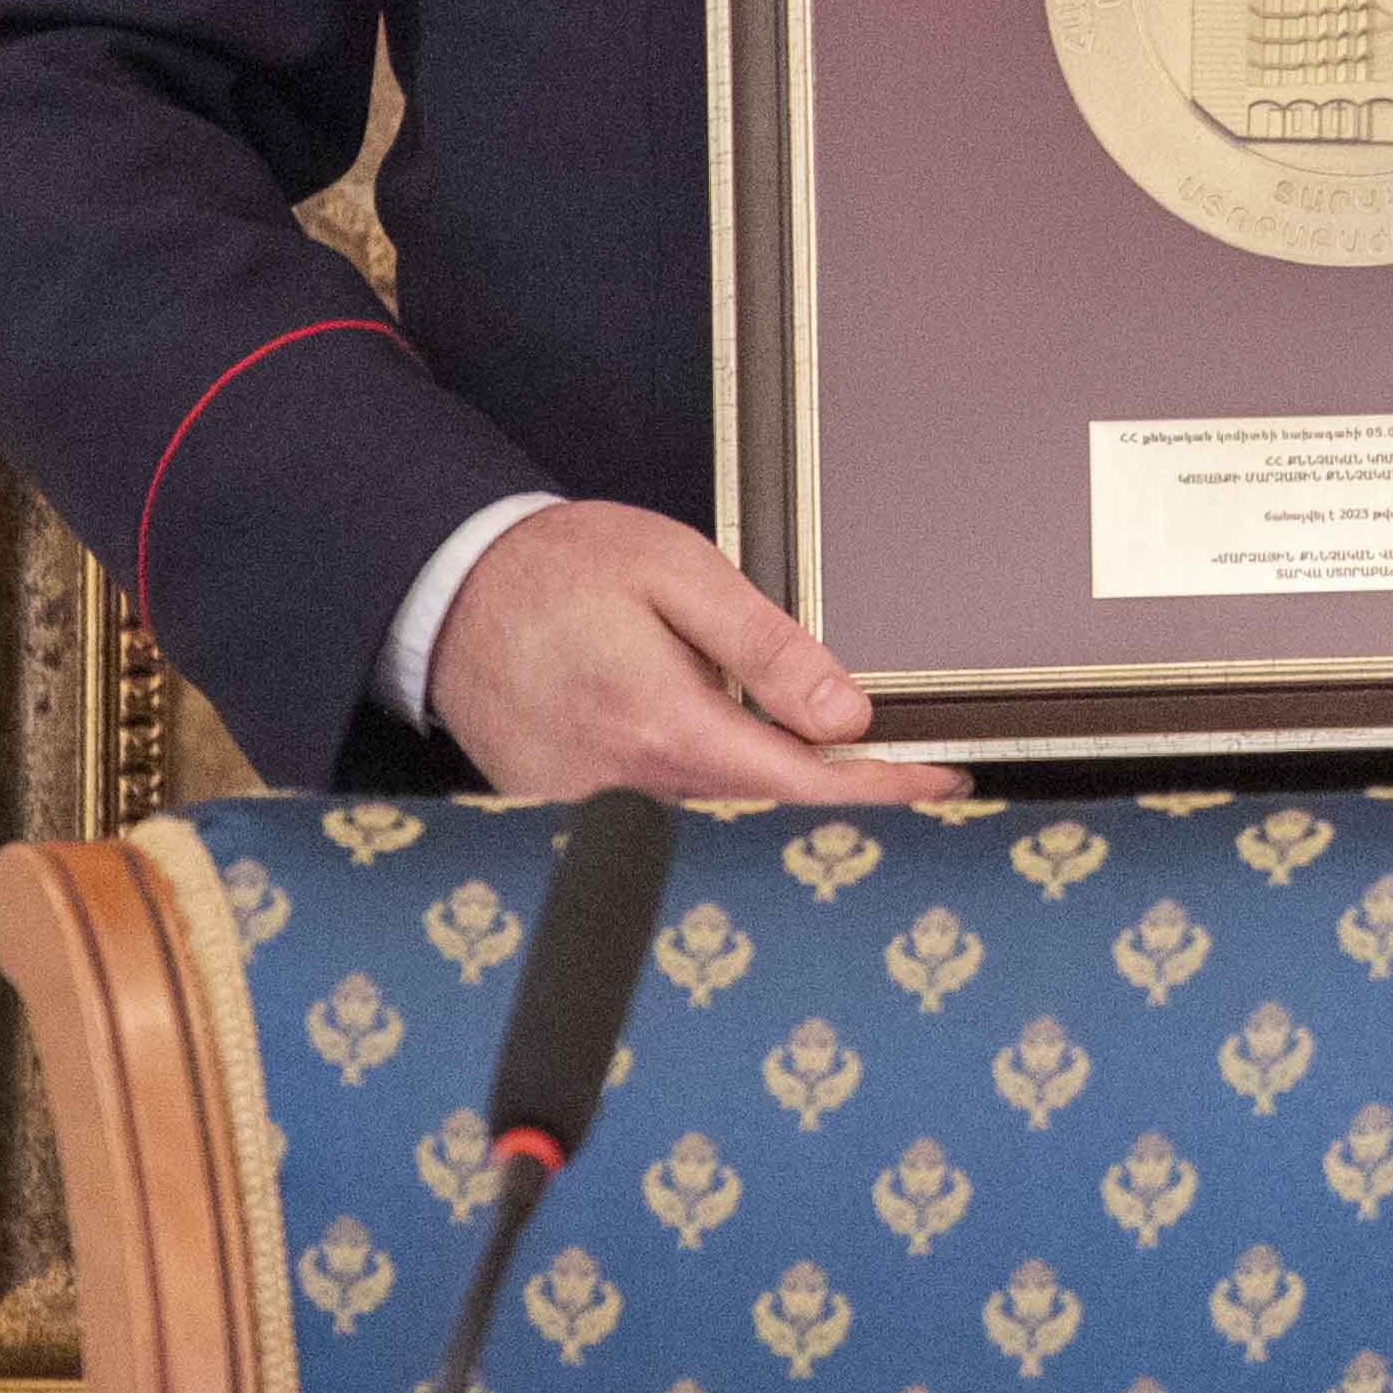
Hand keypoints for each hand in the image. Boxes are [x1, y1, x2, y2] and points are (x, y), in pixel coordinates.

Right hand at [429, 501, 966, 803]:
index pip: (801, 783)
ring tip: (839, 769)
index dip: (882, 789)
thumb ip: (766, 646)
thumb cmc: (562, 568)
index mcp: (663, 723)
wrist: (448, 590)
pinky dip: (714, 802)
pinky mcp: (565, 816)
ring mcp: (590, 812)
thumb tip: (845, 714)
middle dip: (842, 804)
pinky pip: (662, 822)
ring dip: (777, 803)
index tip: (944, 784)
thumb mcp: (679, 572)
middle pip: (765, 817)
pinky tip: (741, 768)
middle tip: (914, 781)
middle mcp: (627, 788)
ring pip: (716, 825)